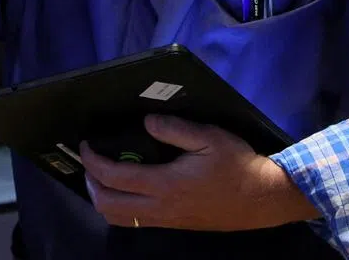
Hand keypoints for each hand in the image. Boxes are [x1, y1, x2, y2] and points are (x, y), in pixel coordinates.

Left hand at [80, 114, 319, 230]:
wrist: (262, 199)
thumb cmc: (237, 165)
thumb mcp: (209, 137)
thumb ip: (174, 129)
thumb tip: (146, 122)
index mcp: (166, 184)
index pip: (115, 177)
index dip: (94, 161)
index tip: (86, 145)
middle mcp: (160, 208)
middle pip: (108, 205)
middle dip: (91, 183)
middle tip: (90, 161)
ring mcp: (166, 220)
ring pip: (119, 219)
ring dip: (102, 198)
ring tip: (101, 177)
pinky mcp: (174, 225)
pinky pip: (135, 222)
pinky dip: (120, 207)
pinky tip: (126, 190)